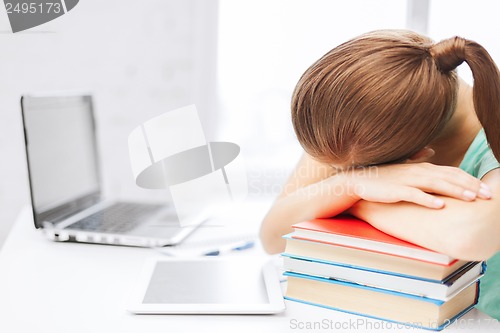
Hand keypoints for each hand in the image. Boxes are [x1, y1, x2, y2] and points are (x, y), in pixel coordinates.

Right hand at [340, 162, 491, 208]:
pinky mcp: (396, 190)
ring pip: (436, 185)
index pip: (452, 172)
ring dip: (455, 192)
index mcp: (423, 167)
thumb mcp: (401, 165)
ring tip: (471, 199)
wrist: (358, 179)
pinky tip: (440, 206)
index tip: (486, 189)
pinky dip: (428, 200)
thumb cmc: (381, 175)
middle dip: (470, 186)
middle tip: (488, 196)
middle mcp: (419, 171)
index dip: (470, 180)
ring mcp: (408, 181)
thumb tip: (430, 150)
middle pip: (450, 178)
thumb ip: (417, 158)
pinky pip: (415, 195)